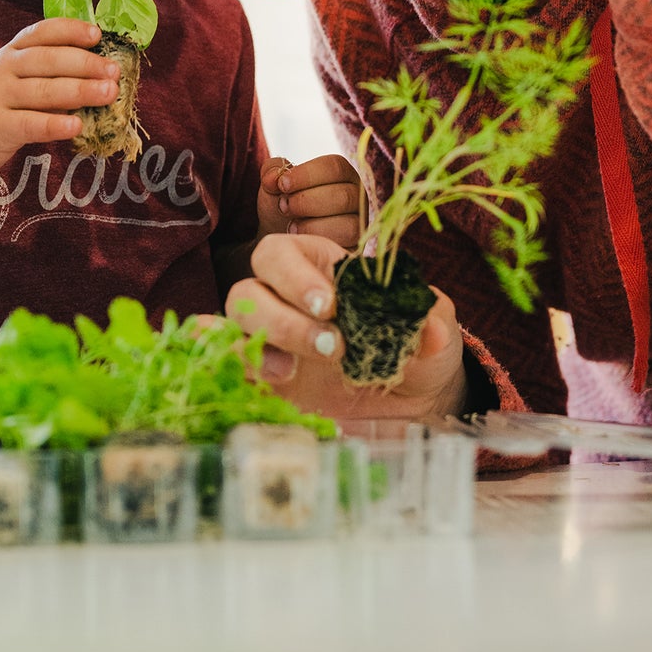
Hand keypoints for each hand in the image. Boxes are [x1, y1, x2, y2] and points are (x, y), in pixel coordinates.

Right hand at [0, 18, 120, 182]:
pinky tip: (77, 126)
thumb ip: (44, 75)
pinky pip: (30, 123)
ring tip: (109, 94)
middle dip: (86, 63)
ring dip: (80, 90)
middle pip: (49, 59)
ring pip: (44, 90)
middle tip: (115, 70)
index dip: (71, 30)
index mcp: (10, 53)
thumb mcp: (9, 80)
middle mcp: (4, 70)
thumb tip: (95, 76)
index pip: (42, 32)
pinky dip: (55, 123)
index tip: (97, 34)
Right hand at [227, 234, 466, 420]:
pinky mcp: (262, 373)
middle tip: (330, 347)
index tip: (330, 306)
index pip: (284, 253)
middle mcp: (285, 295)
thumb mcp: (433, 330)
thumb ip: (430, 322)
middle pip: (250, 286)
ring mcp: (270, 333)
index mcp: (321, 266)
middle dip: (283, 316)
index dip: (297, 276)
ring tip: (294, 371)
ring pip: (236, 319)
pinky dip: (219, 355)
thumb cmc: (415, 346)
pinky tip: (240, 372)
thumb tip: (431, 331)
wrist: (410, 398)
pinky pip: (223, 354)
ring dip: (259, 342)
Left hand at [255, 154, 360, 246]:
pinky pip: (347, 244)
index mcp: (341, 173)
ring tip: (290, 224)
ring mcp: (359, 222)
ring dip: (313, 224)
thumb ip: (272, 171)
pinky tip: (300, 236)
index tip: (282, 184)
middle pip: (343, 195)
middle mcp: (356, 195)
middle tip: (284, 206)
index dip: (307, 174)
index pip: (335, 167)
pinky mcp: (355, 245)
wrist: (283, 236)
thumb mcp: (275, 183)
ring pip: (349, 222)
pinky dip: (320, 239)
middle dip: (307, 201)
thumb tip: (273, 178)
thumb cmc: (284, 204)